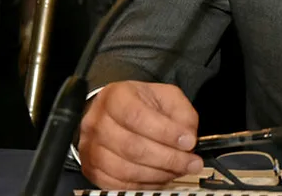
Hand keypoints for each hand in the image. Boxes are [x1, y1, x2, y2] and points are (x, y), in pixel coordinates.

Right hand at [78, 81, 202, 189]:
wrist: (119, 113)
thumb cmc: (143, 104)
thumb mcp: (168, 97)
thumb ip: (181, 114)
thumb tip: (188, 138)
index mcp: (115, 97)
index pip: (137, 116)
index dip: (165, 132)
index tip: (188, 141)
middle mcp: (97, 122)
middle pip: (131, 146)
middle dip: (167, 158)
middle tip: (190, 162)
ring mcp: (91, 147)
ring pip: (125, 169)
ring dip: (158, 174)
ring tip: (178, 170)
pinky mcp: (93, 169)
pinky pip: (118, 184)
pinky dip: (143, 184)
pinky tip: (161, 178)